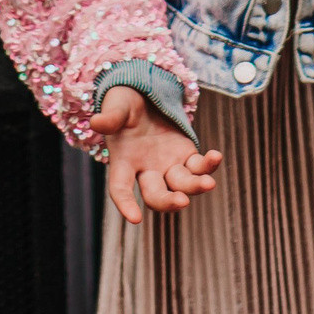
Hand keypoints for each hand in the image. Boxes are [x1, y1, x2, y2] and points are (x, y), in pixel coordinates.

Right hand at [88, 85, 222, 224]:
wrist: (144, 94)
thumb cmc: (125, 103)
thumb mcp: (116, 106)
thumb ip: (110, 117)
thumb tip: (97, 122)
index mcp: (124, 162)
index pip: (121, 188)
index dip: (126, 204)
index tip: (135, 218)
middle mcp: (146, 171)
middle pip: (156, 195)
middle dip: (168, 201)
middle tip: (182, 201)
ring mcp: (168, 165)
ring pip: (182, 185)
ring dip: (194, 187)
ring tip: (209, 183)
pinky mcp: (186, 156)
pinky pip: (199, 166)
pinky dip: (209, 165)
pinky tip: (216, 156)